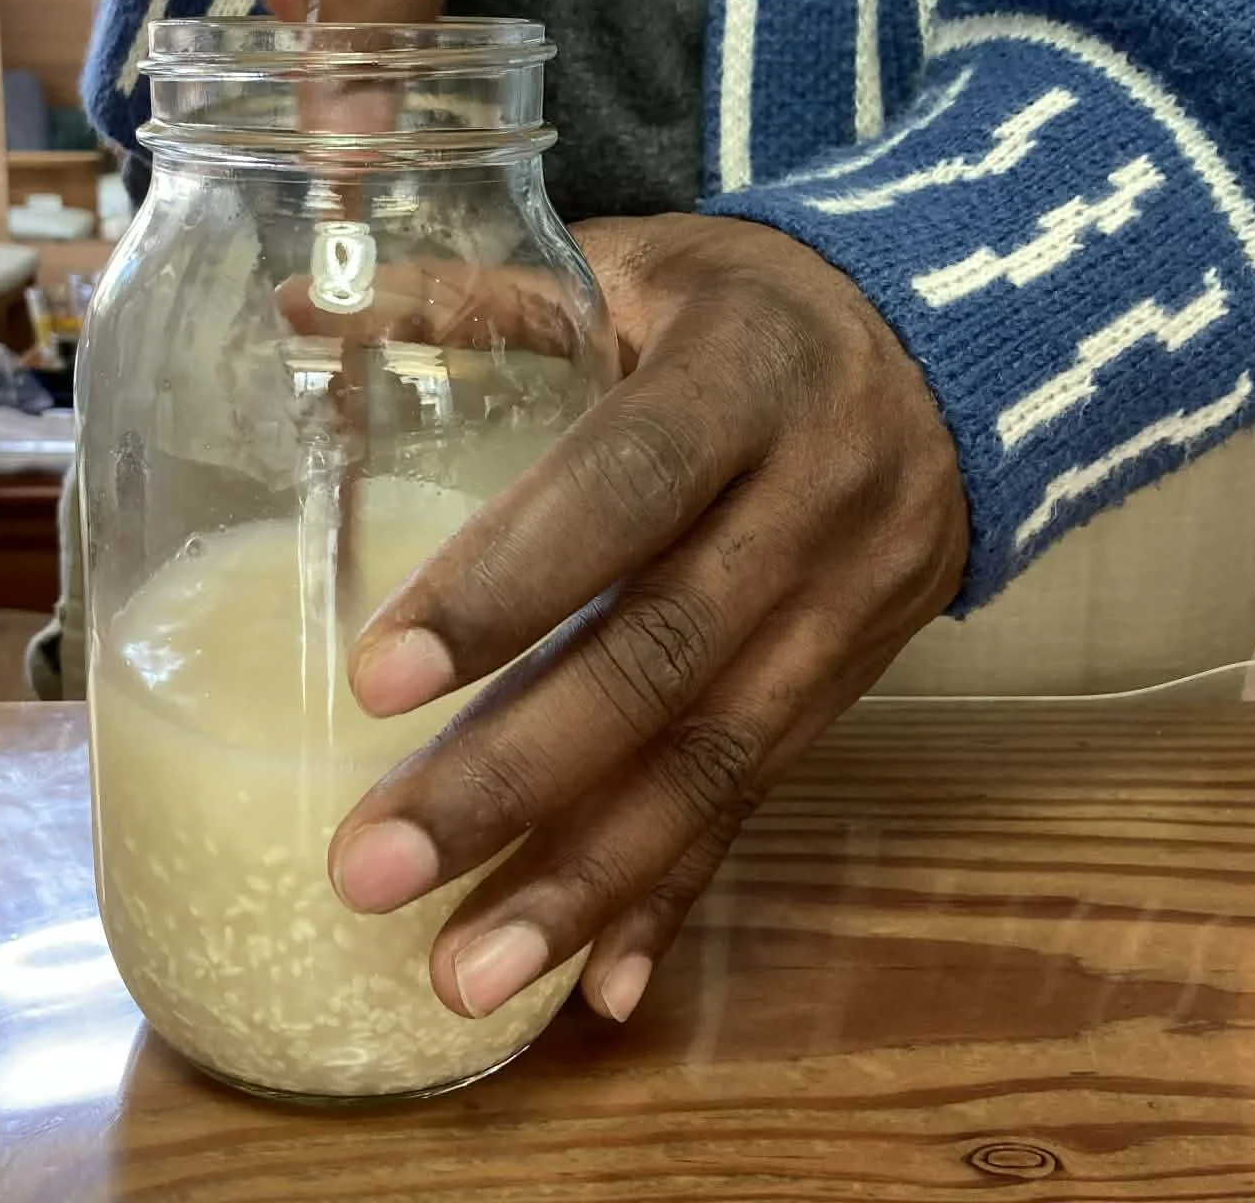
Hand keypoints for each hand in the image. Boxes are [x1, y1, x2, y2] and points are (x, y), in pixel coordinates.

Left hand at [326, 214, 969, 1021]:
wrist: (959, 353)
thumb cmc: (755, 303)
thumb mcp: (641, 262)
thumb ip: (478, 294)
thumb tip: (295, 307)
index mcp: (746, 376)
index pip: (625, 486)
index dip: (509, 581)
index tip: (378, 678)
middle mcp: (812, 504)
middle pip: (663, 659)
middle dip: (515, 777)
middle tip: (371, 869)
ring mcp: (847, 611)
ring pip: (719, 764)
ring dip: (585, 882)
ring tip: (461, 979)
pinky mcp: (850, 684)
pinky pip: (762, 801)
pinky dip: (678, 897)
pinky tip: (599, 992)